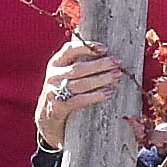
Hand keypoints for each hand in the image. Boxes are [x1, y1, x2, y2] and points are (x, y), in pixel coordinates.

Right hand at [31, 33, 123, 148]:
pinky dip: (95, 96)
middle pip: (78, 68)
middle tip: (118, 62)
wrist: (48, 118)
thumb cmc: (64, 92)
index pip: (70, 49)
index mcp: (56, 63)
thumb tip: (106, 53)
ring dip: (101, 79)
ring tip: (117, 76)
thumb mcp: (66, 74)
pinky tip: (108, 93)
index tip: (105, 49)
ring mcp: (53, 92)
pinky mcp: (57, 108)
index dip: (87, 47)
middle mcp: (53, 75)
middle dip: (100, 64)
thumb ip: (80, 63)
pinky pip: (78, 100)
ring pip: (80, 84)